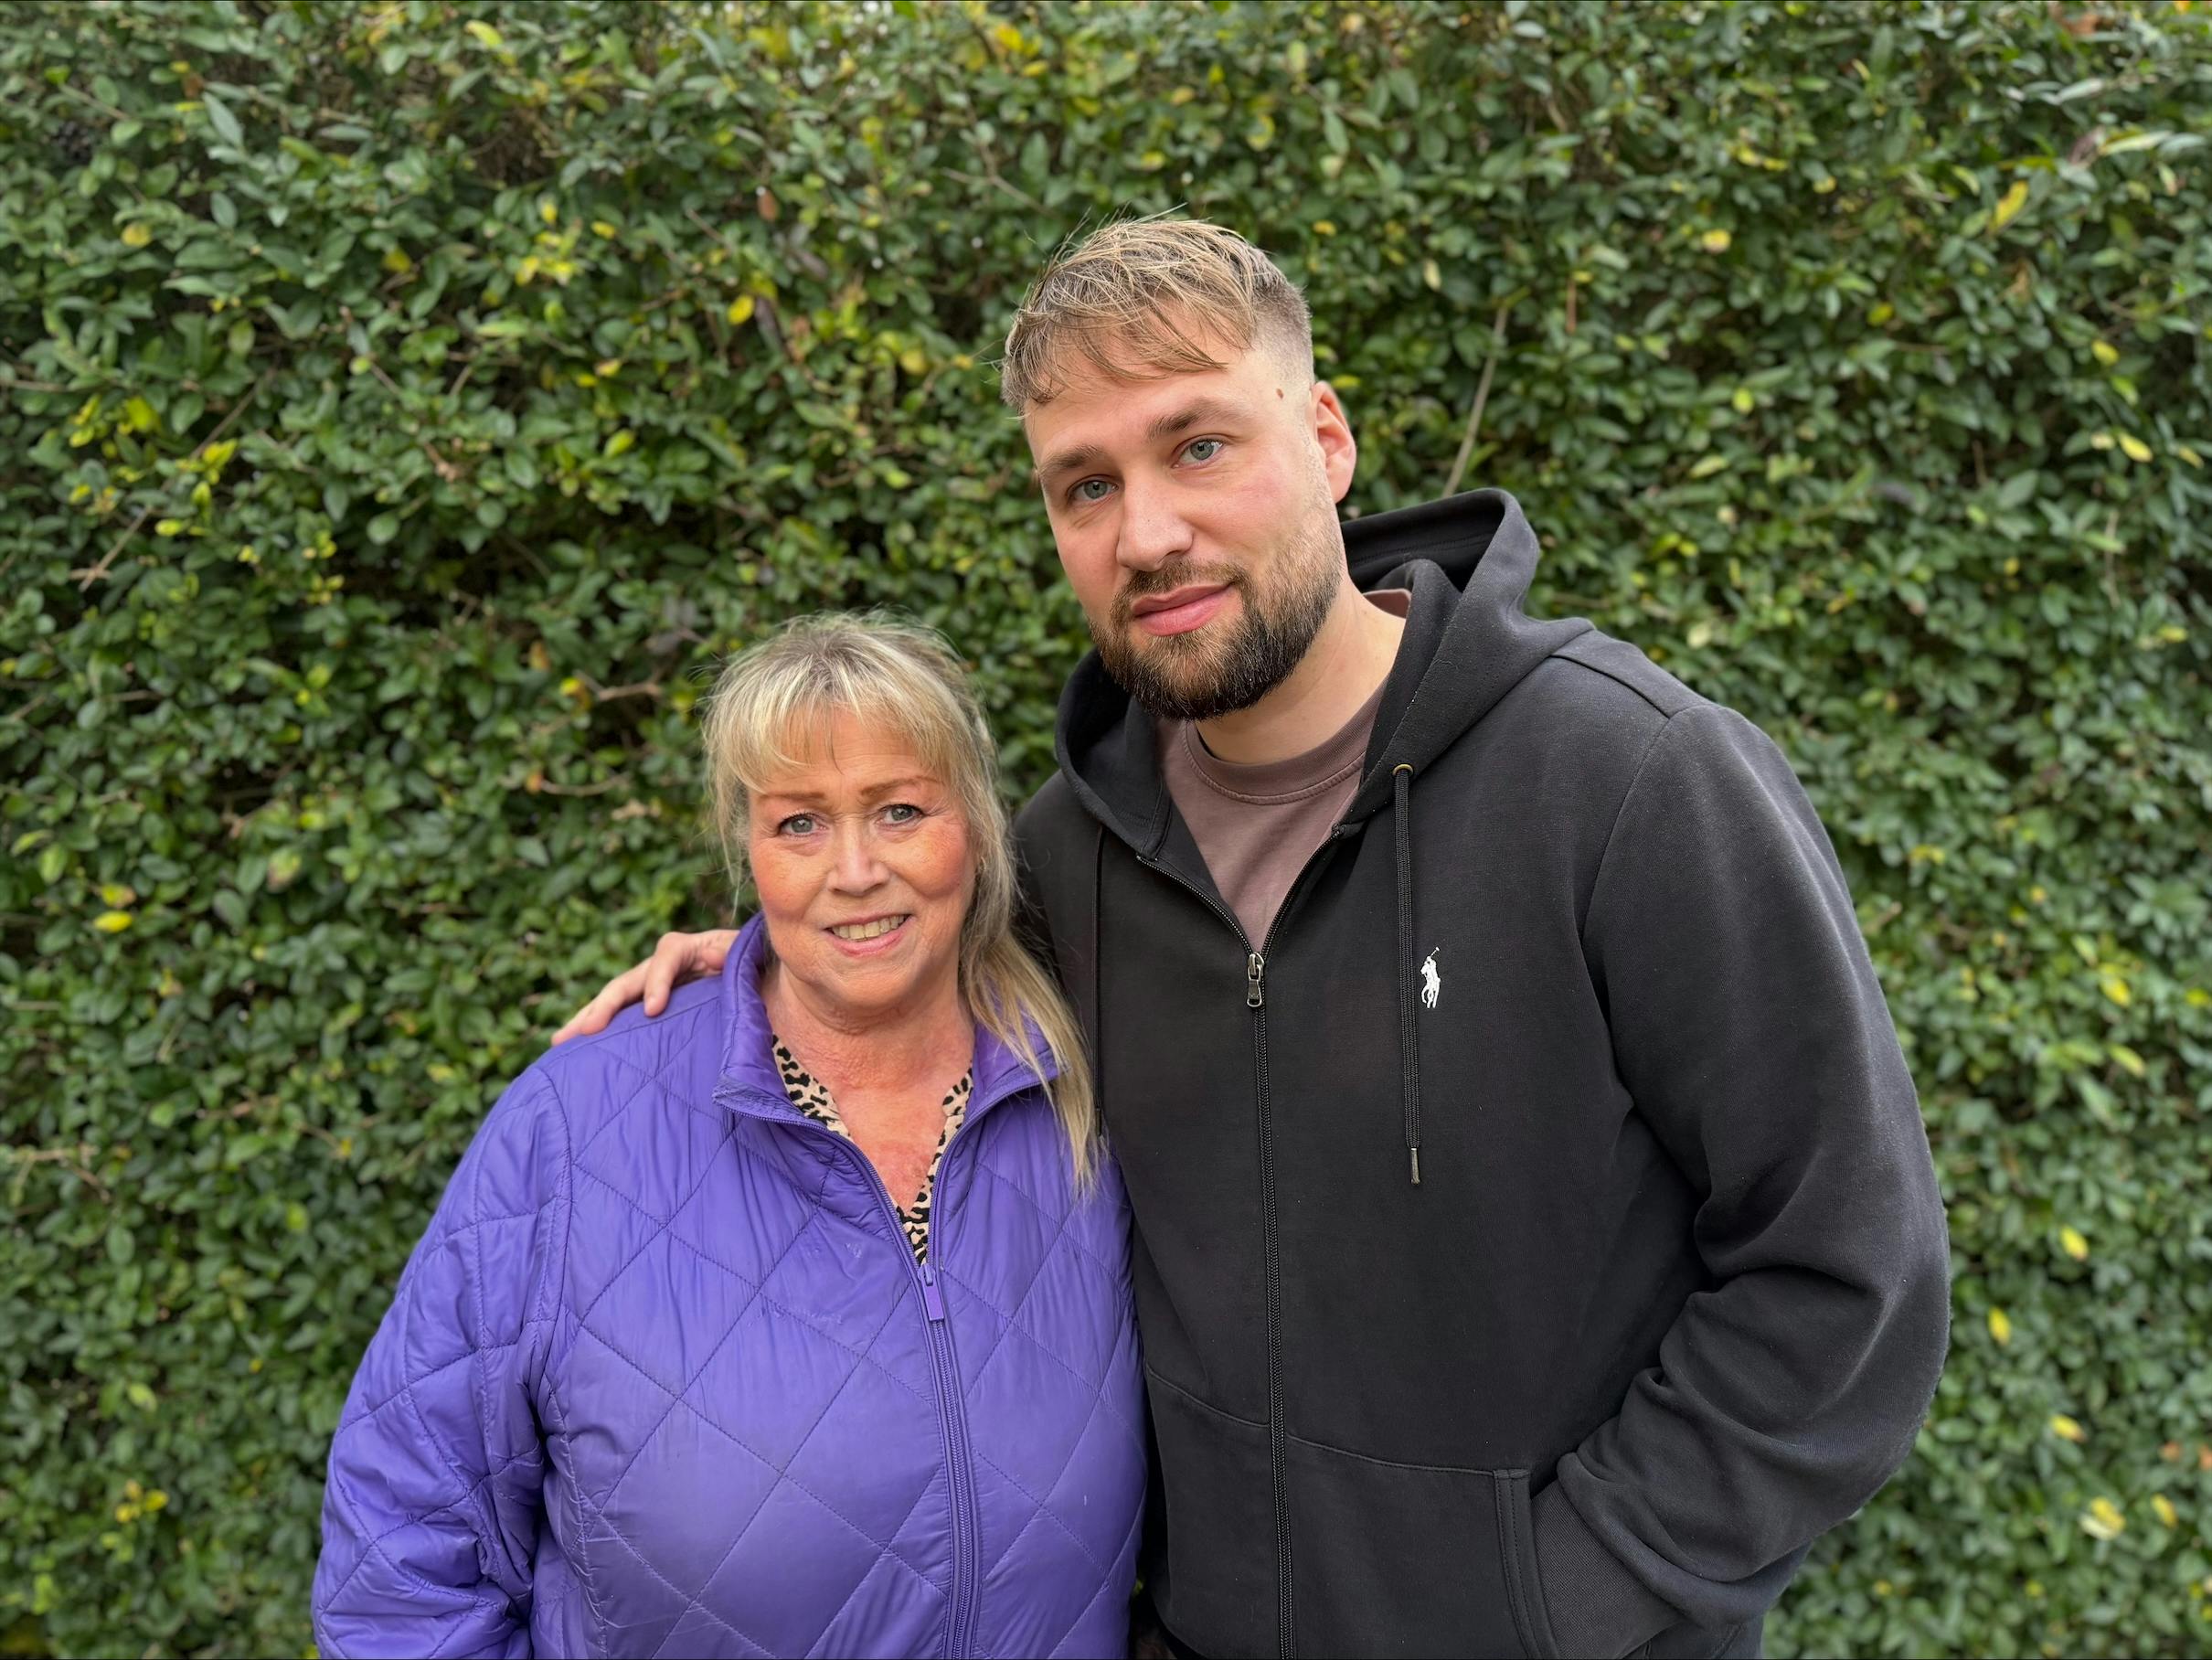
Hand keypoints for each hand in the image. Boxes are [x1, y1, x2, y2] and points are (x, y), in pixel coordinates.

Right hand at [550, 929, 739, 1044]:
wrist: (758, 980)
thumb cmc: (755, 967)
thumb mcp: (749, 957)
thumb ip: (732, 957)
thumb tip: (709, 956)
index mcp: (689, 948)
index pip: (666, 957)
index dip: (657, 981)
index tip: (653, 1010)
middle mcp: (662, 966)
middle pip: (627, 981)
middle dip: (603, 1006)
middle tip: (585, 1031)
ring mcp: (652, 987)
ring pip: (615, 1001)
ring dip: (588, 1020)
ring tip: (560, 1042)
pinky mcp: (650, 1008)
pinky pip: (622, 1018)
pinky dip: (600, 1032)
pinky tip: (577, 1052)